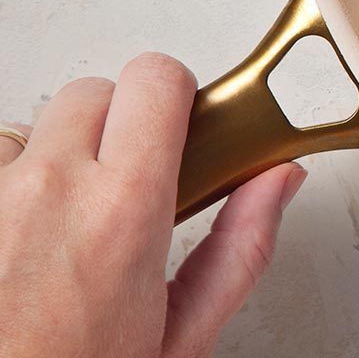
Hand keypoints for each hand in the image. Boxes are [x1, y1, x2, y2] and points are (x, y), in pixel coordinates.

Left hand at [0, 54, 305, 357]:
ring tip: (59, 226)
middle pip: (95, 92)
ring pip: (34, 130)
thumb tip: (277, 180)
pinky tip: (18, 240)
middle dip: (115, 126)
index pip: (156, 79)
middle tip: (122, 184)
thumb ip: (240, 249)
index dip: (173, 96)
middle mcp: (51, 189)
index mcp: (125, 210)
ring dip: (51, 162)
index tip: (179, 128)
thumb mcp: (180, 338)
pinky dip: (6, 190)